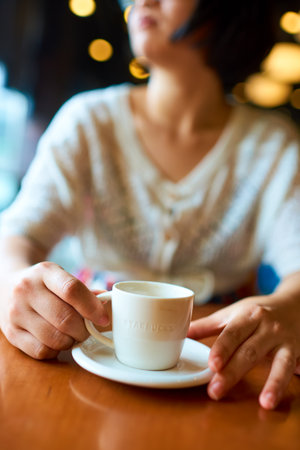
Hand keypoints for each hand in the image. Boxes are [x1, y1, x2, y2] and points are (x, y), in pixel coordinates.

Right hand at [0, 261, 109, 358]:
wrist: (7, 285)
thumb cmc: (44, 285)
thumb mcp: (61, 278)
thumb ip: (84, 292)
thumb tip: (107, 305)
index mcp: (45, 272)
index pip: (72, 290)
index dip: (92, 307)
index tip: (103, 318)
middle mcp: (27, 289)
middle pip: (65, 318)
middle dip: (83, 330)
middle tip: (88, 330)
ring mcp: (16, 312)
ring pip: (54, 338)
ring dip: (70, 341)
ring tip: (72, 335)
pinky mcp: (10, 332)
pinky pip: (41, 351)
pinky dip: (55, 350)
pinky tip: (56, 341)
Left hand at [188, 294, 299, 409]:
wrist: (294, 305)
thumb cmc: (257, 311)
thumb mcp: (232, 313)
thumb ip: (207, 325)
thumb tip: (180, 334)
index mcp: (247, 315)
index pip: (233, 333)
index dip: (223, 348)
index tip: (212, 364)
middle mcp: (267, 326)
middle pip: (249, 351)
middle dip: (233, 372)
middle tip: (216, 390)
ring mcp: (284, 340)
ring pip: (278, 362)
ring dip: (272, 382)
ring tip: (265, 402)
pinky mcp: (297, 352)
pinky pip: (292, 368)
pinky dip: (287, 382)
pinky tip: (280, 398)